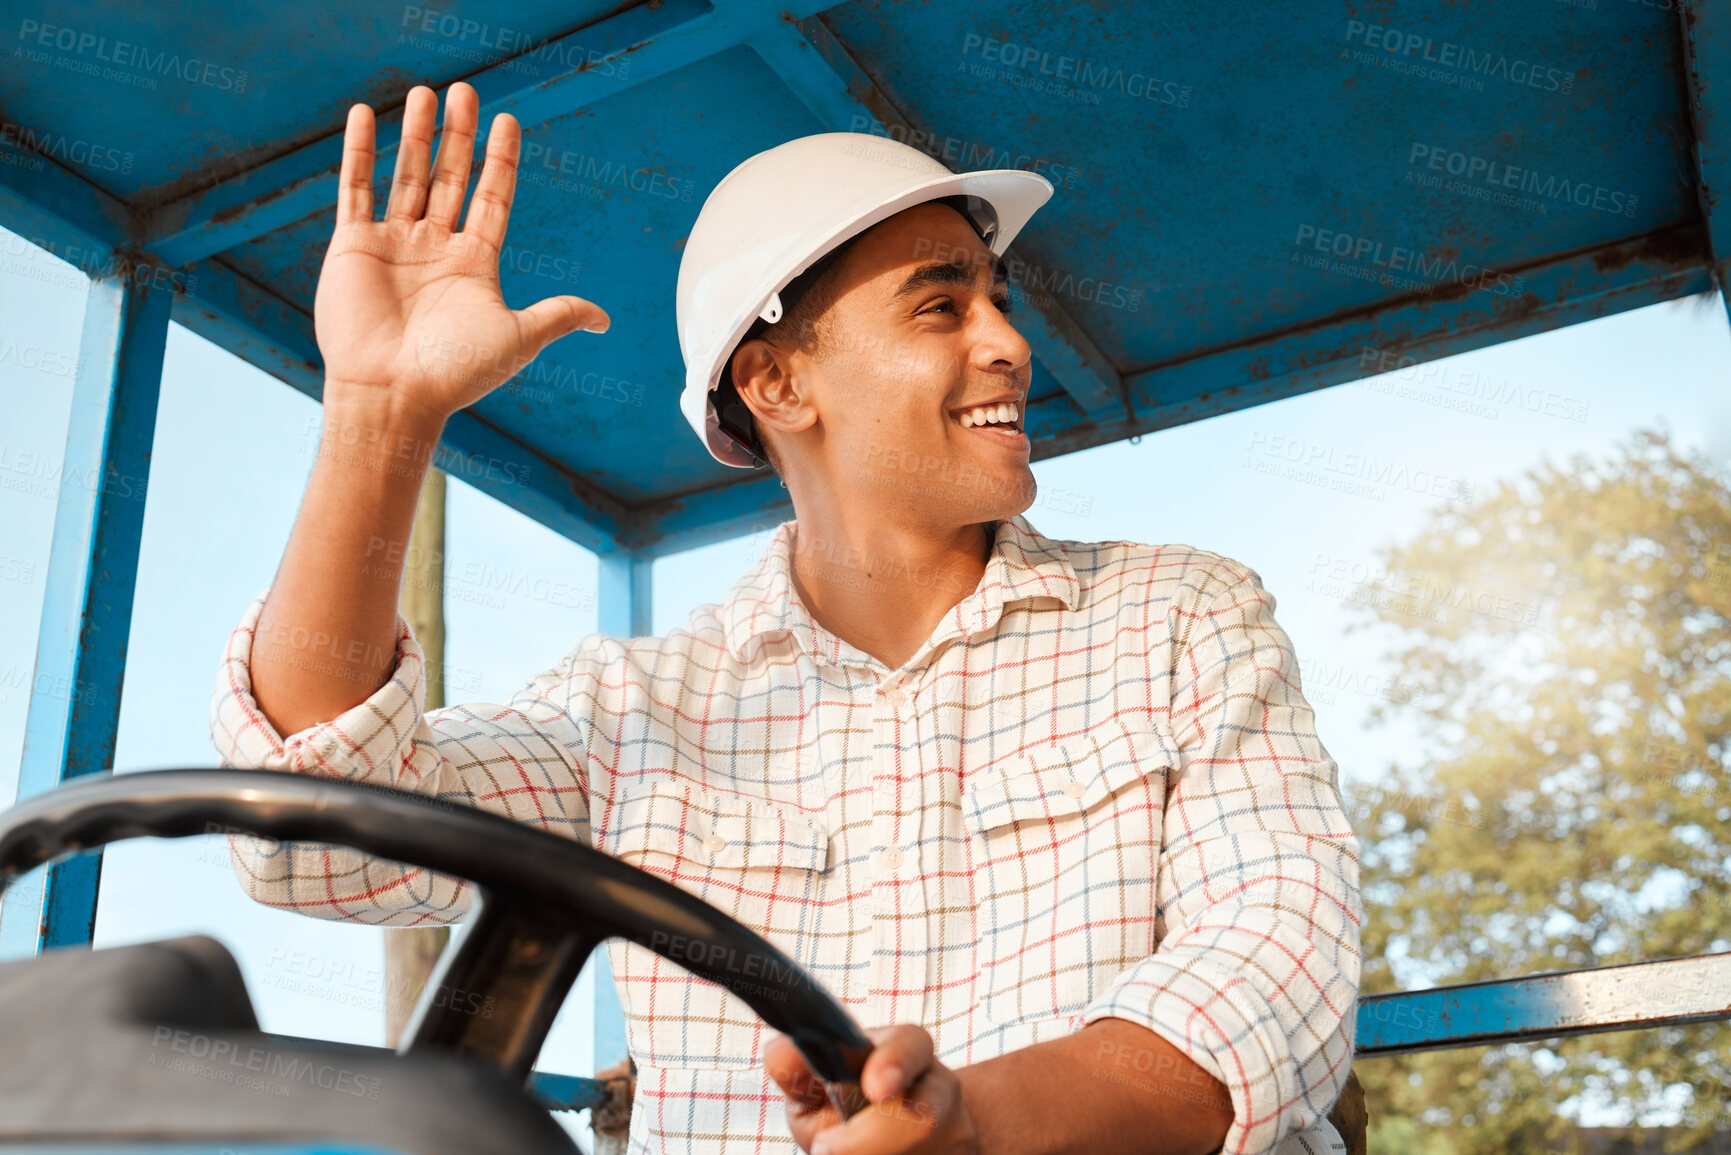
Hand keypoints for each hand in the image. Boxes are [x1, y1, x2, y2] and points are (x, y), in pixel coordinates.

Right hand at [313, 82, 609, 421]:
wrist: (394, 393)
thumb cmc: (457, 372)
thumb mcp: (520, 337)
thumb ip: (559, 315)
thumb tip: (604, 319)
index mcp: (474, 264)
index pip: (492, 198)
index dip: (501, 160)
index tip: (508, 121)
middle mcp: (435, 249)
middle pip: (451, 178)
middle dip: (458, 135)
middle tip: (465, 91)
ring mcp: (394, 245)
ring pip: (406, 176)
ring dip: (414, 134)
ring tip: (423, 93)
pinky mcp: (354, 247)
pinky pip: (355, 190)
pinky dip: (359, 153)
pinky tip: (365, 116)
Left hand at [765, 1025, 977, 1154]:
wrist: (896, 1140)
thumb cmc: (844, 1108)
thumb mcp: (817, 1087)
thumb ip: (799, 1074)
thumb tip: (779, 1052)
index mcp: (906, 1051)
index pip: (910, 1045)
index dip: (895, 1063)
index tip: (876, 1088)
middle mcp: (939, 1089)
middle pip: (922, 1116)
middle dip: (869, 1141)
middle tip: (824, 1151)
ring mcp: (955, 1133)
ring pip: (927, 1148)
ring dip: (881, 1154)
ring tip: (836, 1153)